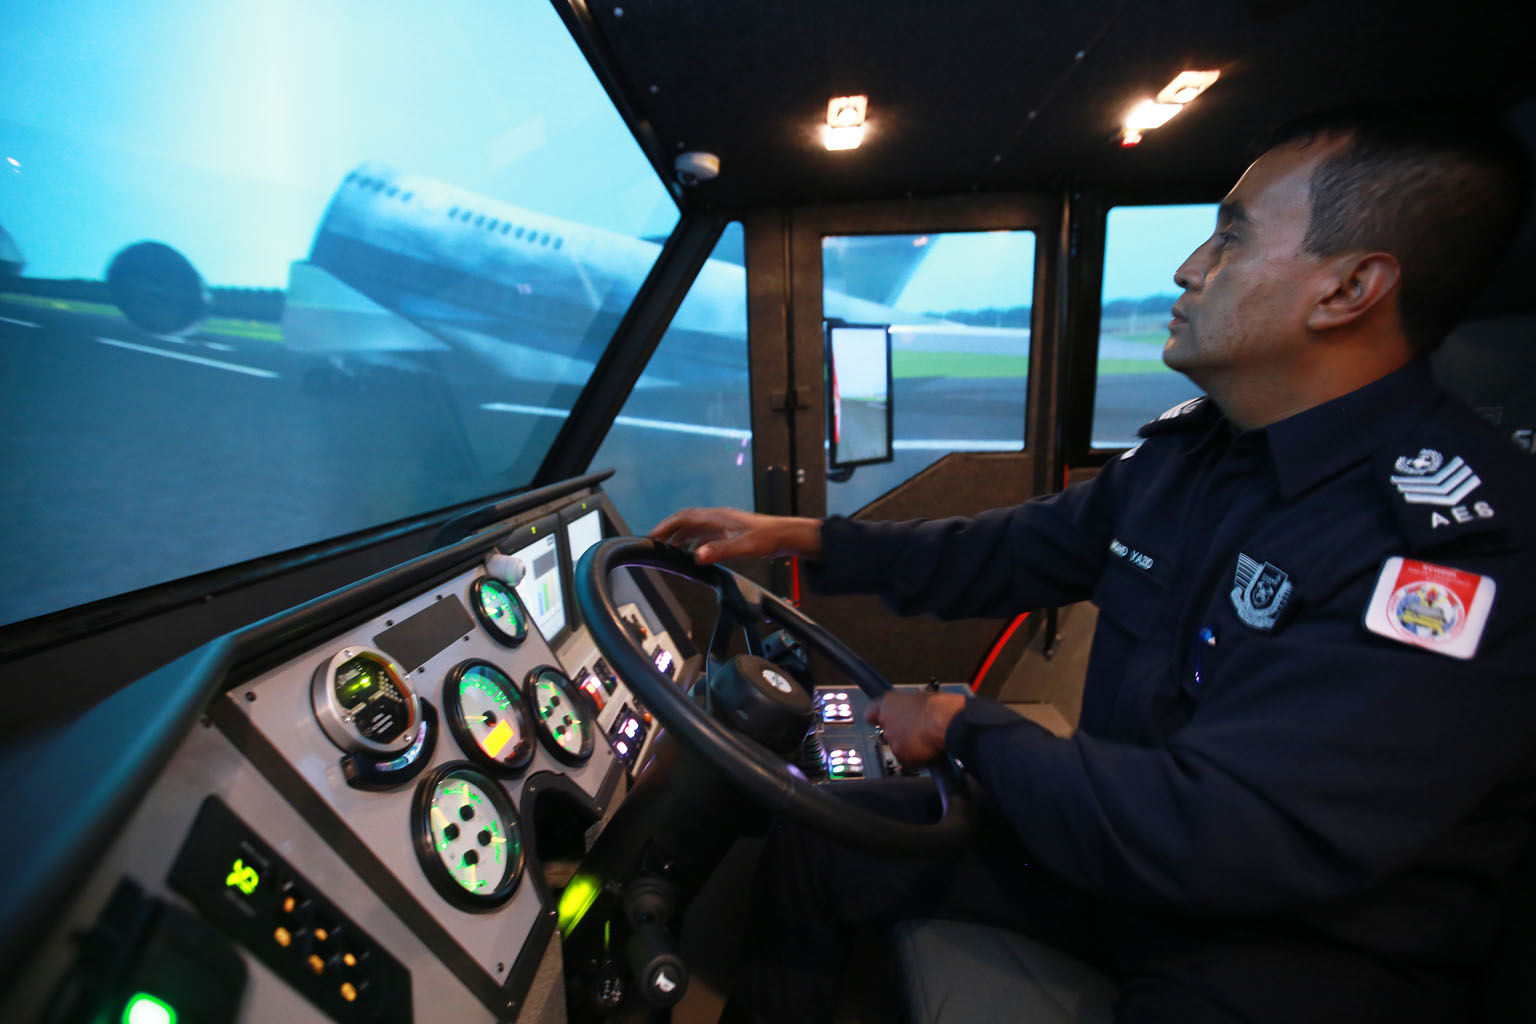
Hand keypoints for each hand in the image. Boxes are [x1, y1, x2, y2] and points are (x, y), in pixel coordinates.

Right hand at [649, 507, 822, 564]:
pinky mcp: (729, 533)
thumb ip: (718, 550)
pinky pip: (705, 535)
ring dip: (680, 538)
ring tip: (671, 550)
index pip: (684, 517)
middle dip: (669, 531)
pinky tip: (695, 554)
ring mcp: (723, 525)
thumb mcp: (742, 546)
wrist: (785, 536)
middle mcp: (717, 519)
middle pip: (686, 521)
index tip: (653, 535)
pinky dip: (694, 543)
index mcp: (717, 517)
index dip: (666, 525)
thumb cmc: (768, 538)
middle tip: (657, 544)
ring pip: (694, 528)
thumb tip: (697, 556)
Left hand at [866, 690, 965, 767]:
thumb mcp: (922, 698)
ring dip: (908, 747)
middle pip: (887, 732)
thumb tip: (913, 714)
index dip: (877, 719)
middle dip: (900, 735)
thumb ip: (910, 708)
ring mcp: (891, 737)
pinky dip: (916, 759)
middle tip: (916, 733)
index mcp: (890, 702)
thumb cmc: (940, 707)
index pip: (871, 712)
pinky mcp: (899, 752)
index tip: (879, 722)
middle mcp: (886, 719)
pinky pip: (906, 760)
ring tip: (926, 741)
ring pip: (897, 747)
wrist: (946, 720)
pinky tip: (927, 750)